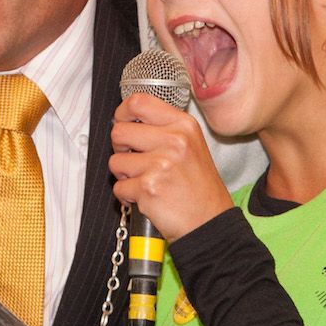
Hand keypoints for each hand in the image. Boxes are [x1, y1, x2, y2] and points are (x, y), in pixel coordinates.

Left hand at [108, 93, 234, 241]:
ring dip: (124, 175)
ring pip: (116, 161)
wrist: (210, 222)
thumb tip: (128, 122)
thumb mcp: (191, 146)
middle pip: (119, 131)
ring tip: (144, 182)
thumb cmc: (199, 189)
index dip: (122, 113)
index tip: (121, 123)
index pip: (139, 102)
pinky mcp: (149, 187)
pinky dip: (128, 196)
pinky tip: (146, 198)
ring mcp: (161, 164)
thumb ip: (163, 130)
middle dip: (119, 148)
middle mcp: (174, 141)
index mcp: (183, 125)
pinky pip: (119, 187)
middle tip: (132, 160)